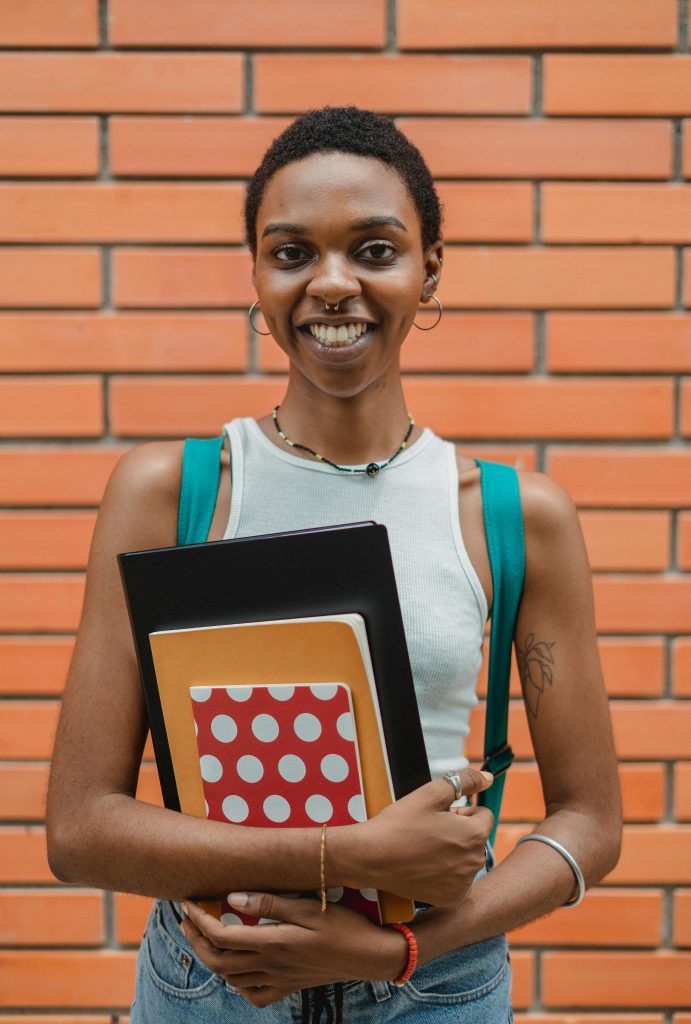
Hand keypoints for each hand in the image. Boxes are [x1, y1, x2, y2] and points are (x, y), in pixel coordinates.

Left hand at [180, 892, 407, 1007]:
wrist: (371, 955)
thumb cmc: (344, 924)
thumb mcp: (309, 907)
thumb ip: (270, 902)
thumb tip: (232, 897)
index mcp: (273, 943)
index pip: (221, 936)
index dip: (199, 919)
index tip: (188, 902)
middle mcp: (271, 966)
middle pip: (218, 960)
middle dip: (195, 939)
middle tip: (186, 919)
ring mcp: (279, 980)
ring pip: (231, 978)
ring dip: (210, 958)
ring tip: (204, 936)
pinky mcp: (289, 987)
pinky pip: (253, 995)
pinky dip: (236, 984)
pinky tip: (237, 969)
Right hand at [353, 767, 493, 906]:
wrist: (372, 857)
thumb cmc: (401, 823)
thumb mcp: (432, 793)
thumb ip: (465, 780)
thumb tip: (488, 777)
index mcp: (475, 834)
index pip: (483, 814)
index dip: (461, 810)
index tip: (439, 815)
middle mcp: (476, 862)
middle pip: (476, 837)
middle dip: (459, 831)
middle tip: (429, 830)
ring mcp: (463, 884)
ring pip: (466, 859)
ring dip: (453, 852)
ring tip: (424, 847)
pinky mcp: (450, 899)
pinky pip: (457, 880)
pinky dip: (445, 873)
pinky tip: (424, 866)